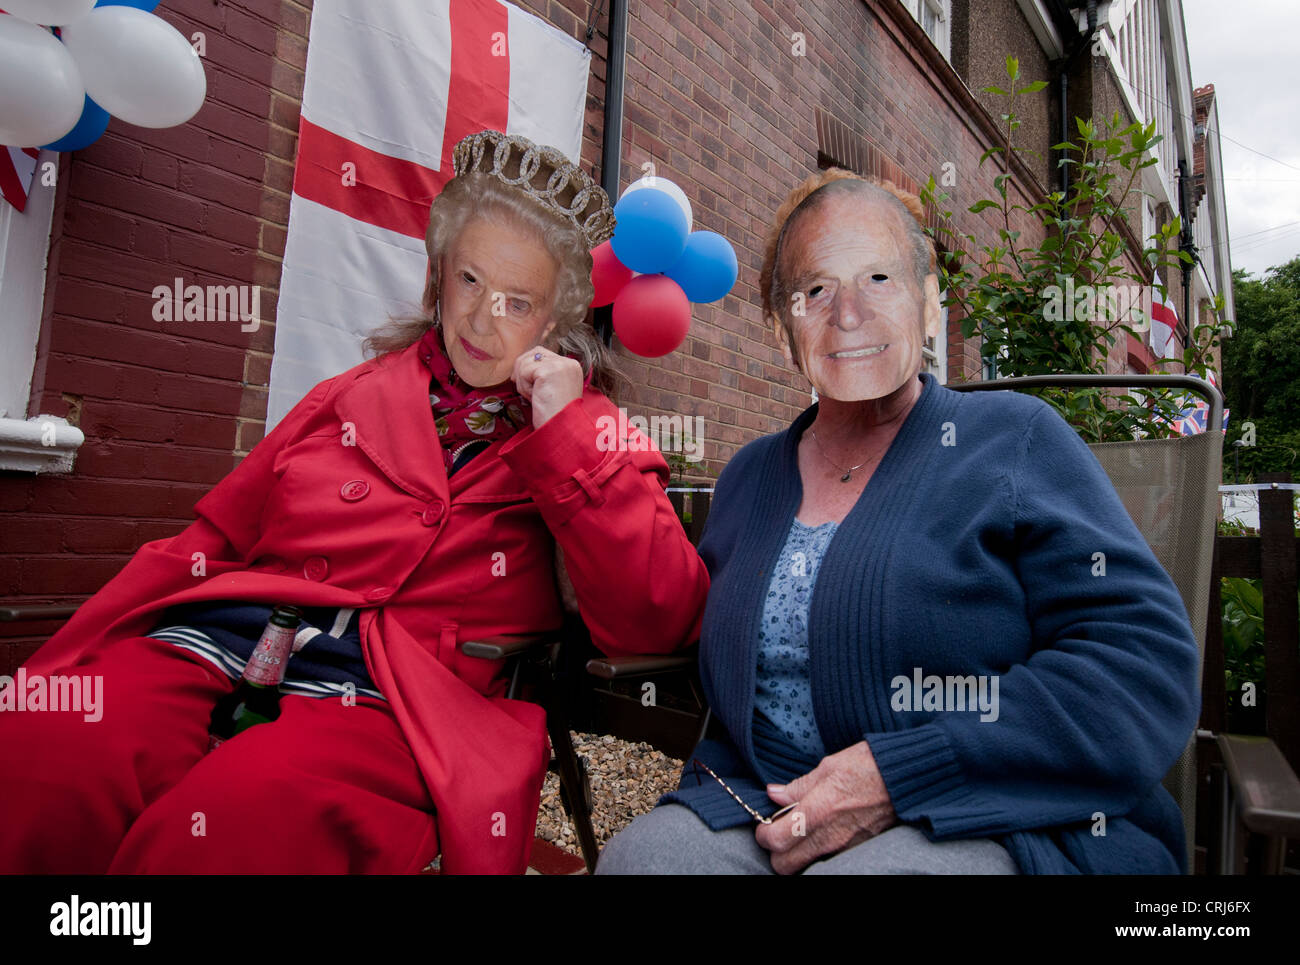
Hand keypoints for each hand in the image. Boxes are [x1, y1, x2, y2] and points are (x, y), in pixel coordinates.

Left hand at [512, 345, 583, 427]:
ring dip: (523, 382)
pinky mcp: (548, 371)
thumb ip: (543, 373)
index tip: (529, 386)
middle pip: (533, 353)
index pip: (542, 353)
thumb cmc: (554, 416)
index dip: (529, 367)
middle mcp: (568, 363)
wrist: (561, 430)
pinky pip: (523, 372)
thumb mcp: (552, 388)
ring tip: (535, 397)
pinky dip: (524, 387)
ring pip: (526, 362)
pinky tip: (535, 398)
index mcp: (571, 366)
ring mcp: (559, 365)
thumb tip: (521, 364)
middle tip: (526, 391)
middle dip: (523, 370)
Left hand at [754, 740, 896, 874]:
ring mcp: (844, 848)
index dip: (763, 834)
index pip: (774, 840)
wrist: (907, 779)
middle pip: (785, 866)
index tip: (764, 824)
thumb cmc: (869, 765)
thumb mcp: (829, 766)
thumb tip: (774, 793)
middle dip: (776, 853)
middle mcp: (829, 837)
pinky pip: (829, 861)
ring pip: (806, 867)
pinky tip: (821, 834)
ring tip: (800, 834)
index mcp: (817, 812)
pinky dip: (818, 854)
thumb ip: (798, 785)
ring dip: (796, 856)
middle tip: (779, 833)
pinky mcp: (858, 850)